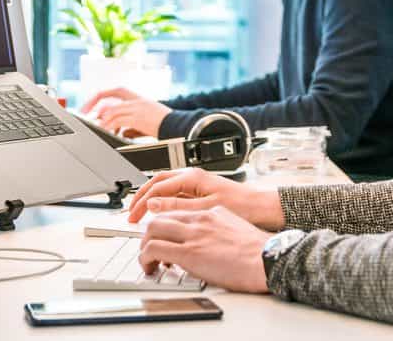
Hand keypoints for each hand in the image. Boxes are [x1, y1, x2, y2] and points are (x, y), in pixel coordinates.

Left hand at [80, 87, 171, 137]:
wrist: (180, 126)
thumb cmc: (166, 126)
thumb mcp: (147, 123)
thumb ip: (132, 126)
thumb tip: (121, 133)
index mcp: (139, 99)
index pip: (117, 90)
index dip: (103, 94)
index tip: (92, 103)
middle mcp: (136, 100)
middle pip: (110, 95)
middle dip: (94, 103)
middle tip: (84, 113)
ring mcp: (137, 108)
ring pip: (111, 110)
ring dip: (100, 119)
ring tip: (94, 127)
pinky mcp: (138, 117)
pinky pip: (118, 120)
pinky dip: (109, 126)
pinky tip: (105, 132)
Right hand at [128, 167, 284, 230]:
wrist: (262, 207)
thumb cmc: (241, 205)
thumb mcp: (205, 209)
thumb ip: (177, 206)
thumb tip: (154, 204)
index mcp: (192, 177)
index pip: (157, 187)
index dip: (141, 202)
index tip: (132, 217)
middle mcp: (192, 176)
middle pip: (157, 182)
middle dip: (141, 197)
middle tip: (130, 214)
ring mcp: (196, 183)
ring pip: (165, 187)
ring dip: (151, 198)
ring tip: (141, 213)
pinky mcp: (200, 191)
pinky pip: (174, 193)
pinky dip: (162, 202)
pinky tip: (160, 214)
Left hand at [139, 207, 270, 292]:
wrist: (267, 259)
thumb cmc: (258, 251)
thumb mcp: (236, 228)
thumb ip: (218, 228)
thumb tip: (209, 241)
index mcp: (212, 212)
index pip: (178, 211)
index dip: (165, 225)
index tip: (161, 236)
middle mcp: (200, 219)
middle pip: (161, 216)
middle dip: (148, 233)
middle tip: (148, 247)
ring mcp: (194, 234)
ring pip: (152, 229)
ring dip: (144, 246)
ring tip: (148, 260)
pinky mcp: (189, 252)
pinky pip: (154, 248)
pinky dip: (145, 257)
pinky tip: (150, 267)